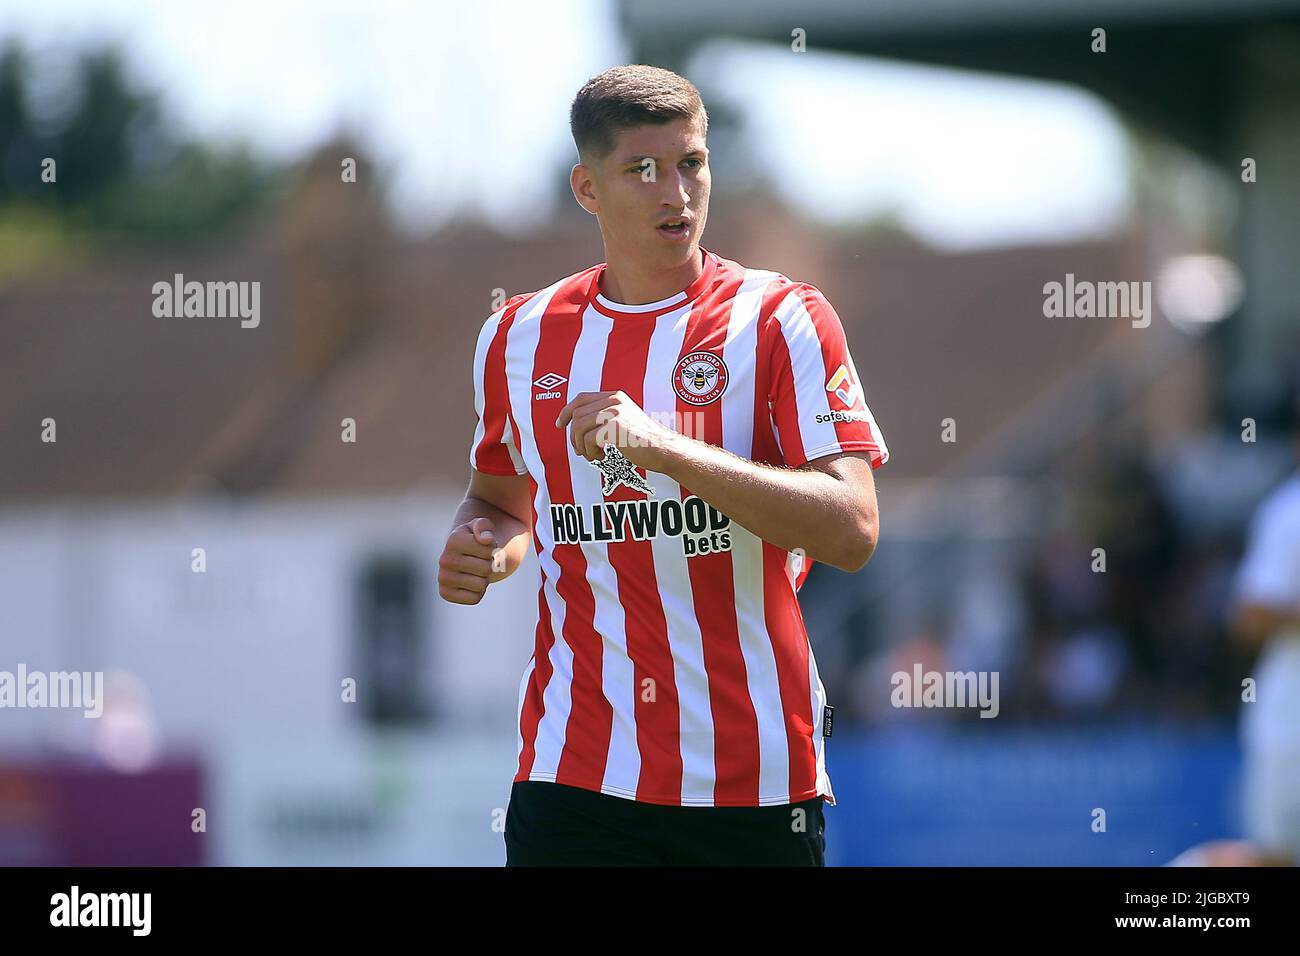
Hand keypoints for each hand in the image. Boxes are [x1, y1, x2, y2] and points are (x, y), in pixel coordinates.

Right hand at [438, 516, 502, 604]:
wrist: (464, 556)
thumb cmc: (476, 539)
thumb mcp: (482, 526)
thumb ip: (485, 526)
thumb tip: (486, 539)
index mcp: (453, 540)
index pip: (490, 551)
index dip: (493, 550)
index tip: (484, 547)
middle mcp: (444, 560)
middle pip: (486, 569)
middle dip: (489, 565)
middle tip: (480, 560)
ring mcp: (443, 578)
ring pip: (481, 585)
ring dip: (484, 579)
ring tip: (475, 571)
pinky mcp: (445, 594)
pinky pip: (474, 598)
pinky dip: (478, 592)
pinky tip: (470, 582)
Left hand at [554, 390, 676, 469]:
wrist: (663, 449)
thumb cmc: (643, 441)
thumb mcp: (624, 421)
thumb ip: (604, 417)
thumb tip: (575, 425)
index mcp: (615, 397)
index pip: (581, 398)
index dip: (567, 411)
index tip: (560, 424)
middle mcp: (613, 401)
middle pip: (577, 415)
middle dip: (574, 436)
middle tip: (581, 451)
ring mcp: (613, 413)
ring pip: (579, 428)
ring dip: (581, 446)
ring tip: (593, 455)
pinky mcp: (613, 427)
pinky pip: (587, 440)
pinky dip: (590, 453)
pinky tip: (602, 457)